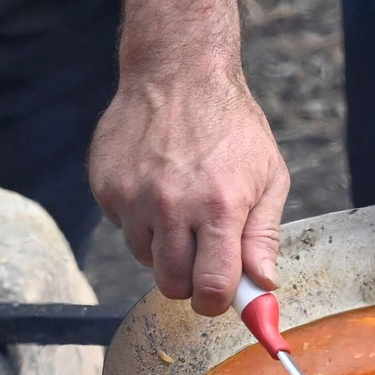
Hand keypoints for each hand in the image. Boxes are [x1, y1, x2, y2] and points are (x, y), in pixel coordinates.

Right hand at [88, 71, 289, 315]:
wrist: (177, 72)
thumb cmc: (231, 125)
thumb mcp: (269, 176)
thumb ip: (264, 236)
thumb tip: (263, 284)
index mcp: (219, 206)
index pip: (213, 288)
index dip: (219, 302)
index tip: (223, 298)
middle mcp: (172, 206)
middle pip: (173, 285)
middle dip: (191, 283)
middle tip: (204, 257)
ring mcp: (133, 197)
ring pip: (146, 260)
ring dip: (165, 248)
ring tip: (182, 208)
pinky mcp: (106, 188)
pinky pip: (124, 230)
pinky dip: (141, 221)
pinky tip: (157, 187)